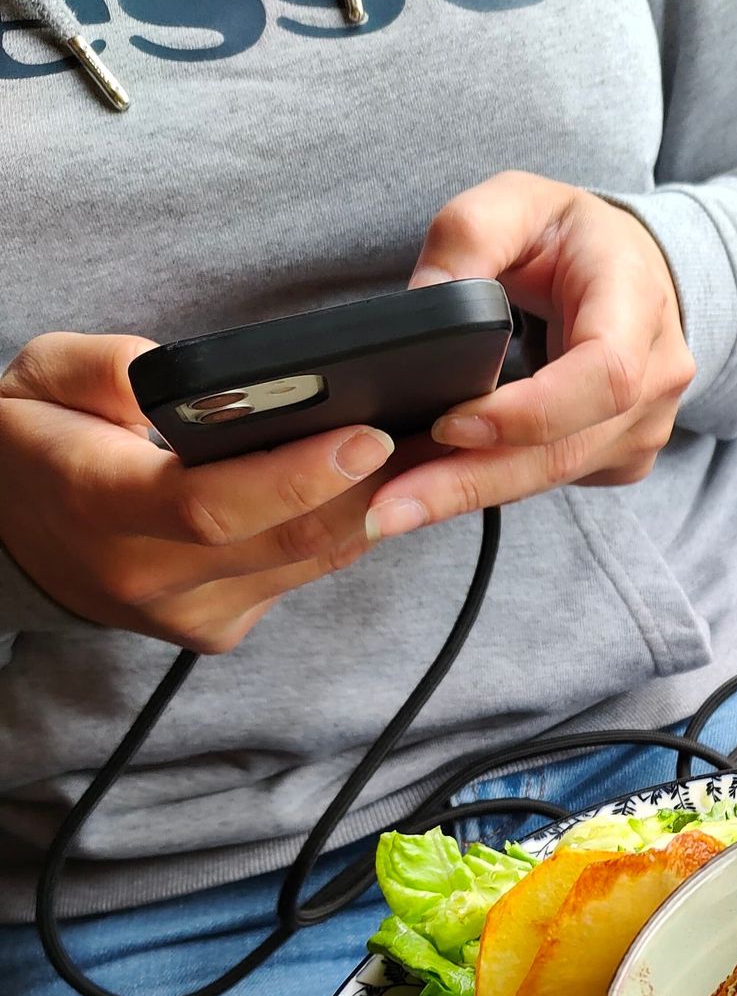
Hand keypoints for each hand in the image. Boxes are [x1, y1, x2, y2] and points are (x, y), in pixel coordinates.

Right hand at [0, 333, 395, 652]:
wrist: (13, 536)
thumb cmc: (33, 441)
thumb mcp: (35, 376)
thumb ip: (100, 368)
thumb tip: (172, 378)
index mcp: (98, 506)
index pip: (212, 507)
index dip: (298, 476)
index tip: (368, 435)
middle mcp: (149, 577)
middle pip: (285, 541)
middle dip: (371, 487)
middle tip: (436, 430)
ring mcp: (191, 615)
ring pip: (309, 562)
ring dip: (376, 506)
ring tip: (430, 446)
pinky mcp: (221, 628)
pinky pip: (303, 574)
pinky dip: (345, 526)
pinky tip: (381, 482)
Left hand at [365, 172, 694, 539]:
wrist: (638, 275)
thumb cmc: (576, 239)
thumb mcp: (521, 202)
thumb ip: (468, 236)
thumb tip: (420, 303)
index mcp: (638, 305)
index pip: (601, 376)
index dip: (526, 411)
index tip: (449, 423)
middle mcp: (657, 379)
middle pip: (562, 451)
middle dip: (468, 482)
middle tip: (386, 507)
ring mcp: (644, 429)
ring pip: (549, 478)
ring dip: (465, 494)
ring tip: (390, 506)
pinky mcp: (619, 460)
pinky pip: (549, 482)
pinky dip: (488, 486)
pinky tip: (432, 486)